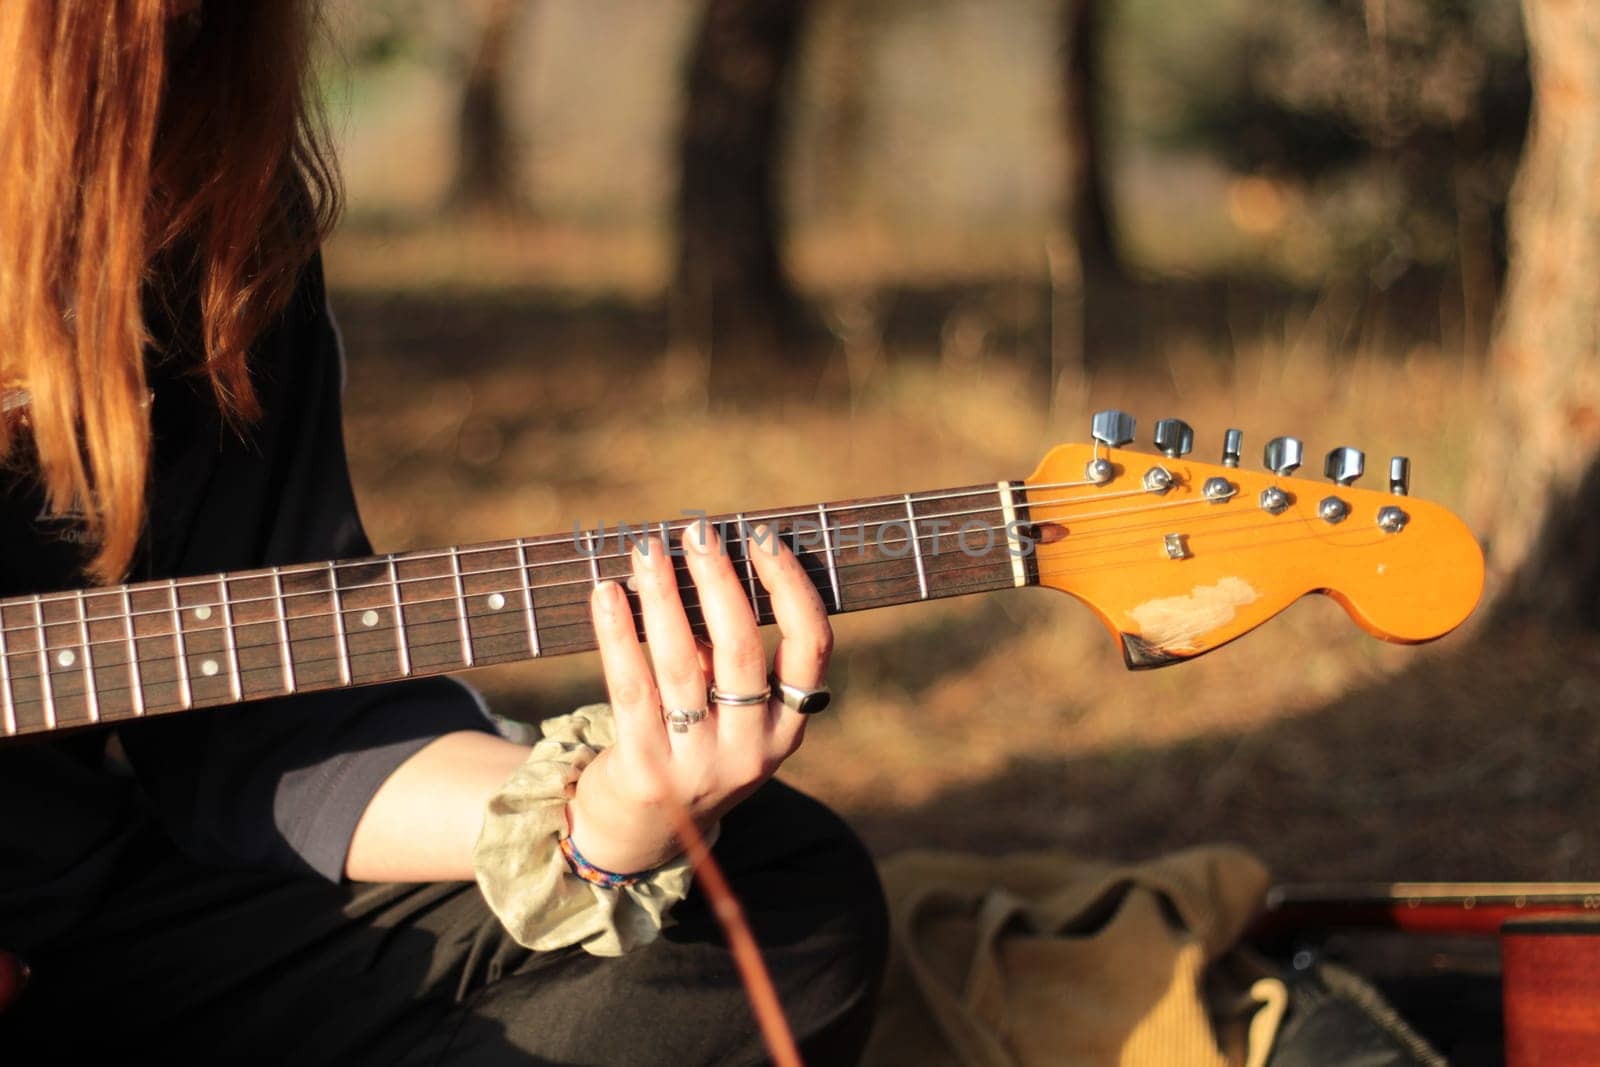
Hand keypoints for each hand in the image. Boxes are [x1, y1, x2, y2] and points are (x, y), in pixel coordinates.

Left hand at [566, 522, 830, 873]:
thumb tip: (709, 560)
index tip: (764, 539)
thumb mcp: (729, 713)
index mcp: (788, 728)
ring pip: (683, 665)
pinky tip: (607, 594)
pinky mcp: (646, 774)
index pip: (811, 649)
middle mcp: (753, 750)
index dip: (792, 588)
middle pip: (743, 651)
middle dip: (721, 582)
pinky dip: (618, 635)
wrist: (639, 835)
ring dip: (665, 598)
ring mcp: (700, 767)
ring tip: (649, 550)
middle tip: (699, 531)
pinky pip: (631, 690)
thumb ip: (725, 653)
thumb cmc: (690, 745)